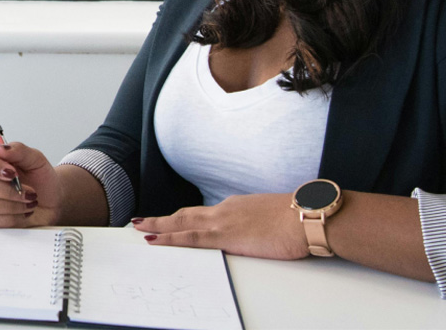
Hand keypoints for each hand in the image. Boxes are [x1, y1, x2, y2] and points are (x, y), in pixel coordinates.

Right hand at [0, 142, 62, 227]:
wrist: (53, 199)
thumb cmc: (42, 178)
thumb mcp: (36, 160)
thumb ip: (19, 151)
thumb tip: (0, 148)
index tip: (12, 172)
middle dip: (9, 190)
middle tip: (30, 191)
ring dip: (14, 204)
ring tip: (31, 200)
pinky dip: (15, 216)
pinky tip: (25, 210)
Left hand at [132, 193, 308, 259]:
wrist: (306, 217)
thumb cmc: (296, 220)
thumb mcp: (272, 220)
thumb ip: (257, 224)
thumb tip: (256, 232)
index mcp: (237, 207)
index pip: (204, 213)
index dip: (184, 217)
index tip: (171, 219)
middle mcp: (226, 210)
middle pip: (187, 214)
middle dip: (163, 218)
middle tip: (141, 221)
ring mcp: (223, 221)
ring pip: (181, 223)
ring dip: (158, 225)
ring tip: (139, 227)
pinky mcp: (225, 236)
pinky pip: (189, 237)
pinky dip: (168, 237)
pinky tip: (154, 239)